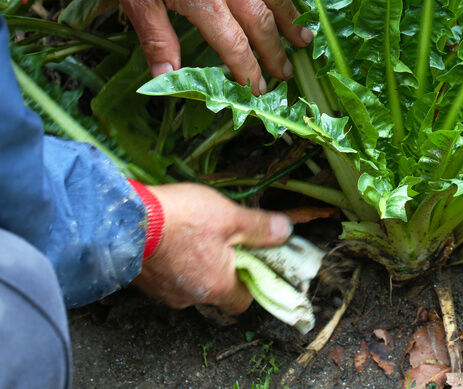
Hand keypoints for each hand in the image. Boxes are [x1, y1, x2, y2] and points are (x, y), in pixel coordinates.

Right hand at [134, 183, 291, 312]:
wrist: (122, 219)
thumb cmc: (180, 218)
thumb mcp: (229, 216)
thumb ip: (260, 228)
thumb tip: (286, 231)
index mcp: (217, 286)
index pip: (244, 300)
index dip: (253, 280)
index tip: (256, 257)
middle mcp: (190, 297)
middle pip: (218, 290)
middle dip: (226, 268)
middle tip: (228, 239)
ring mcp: (165, 291)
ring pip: (193, 282)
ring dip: (199, 263)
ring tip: (199, 234)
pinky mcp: (145, 281)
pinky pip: (170, 276)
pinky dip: (177, 261)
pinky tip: (175, 237)